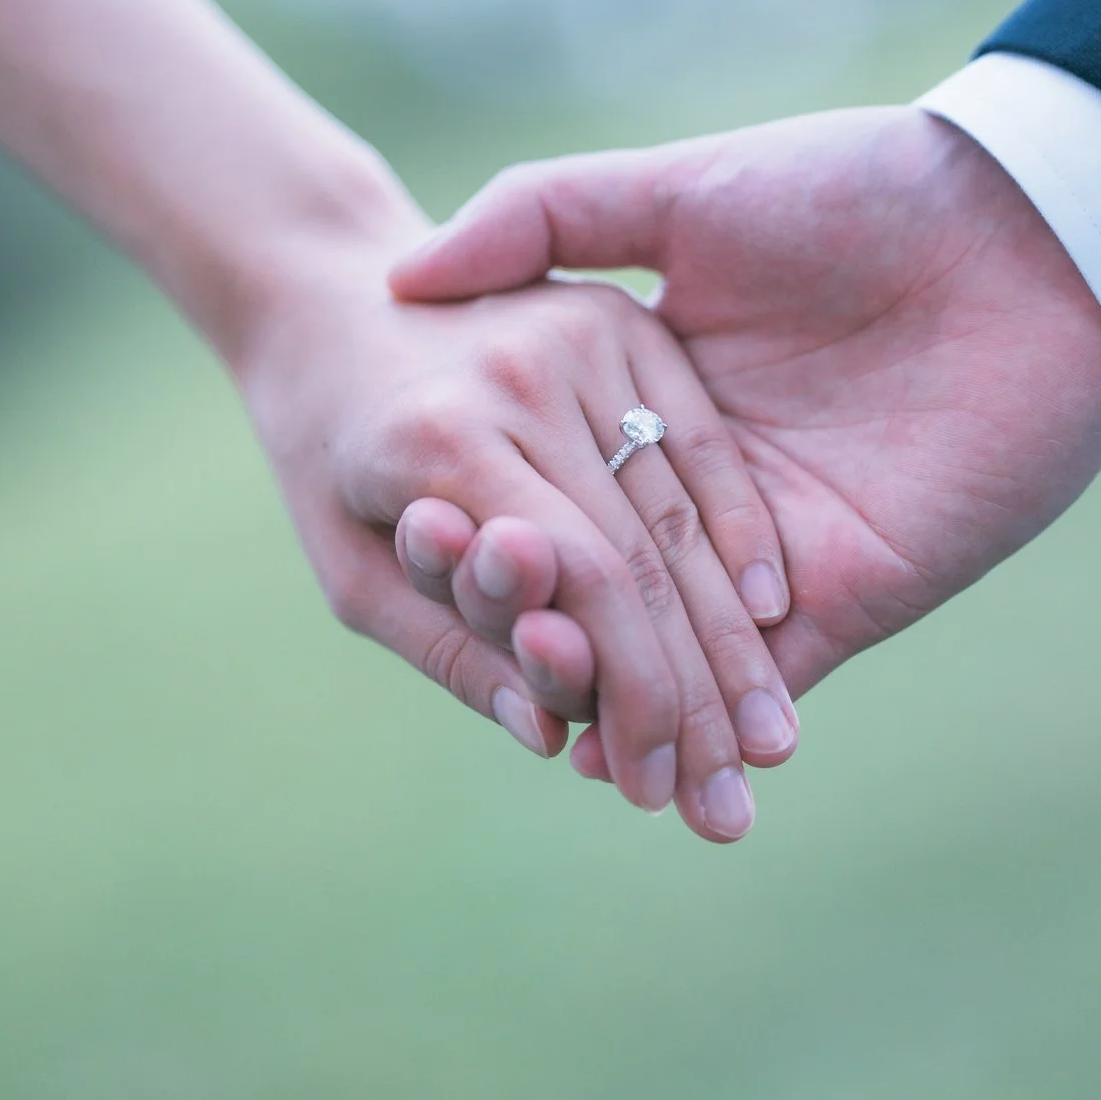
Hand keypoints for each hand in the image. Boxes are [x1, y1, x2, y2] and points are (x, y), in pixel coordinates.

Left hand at [232, 220, 794, 841]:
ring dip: (734, 637)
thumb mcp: (351, 571)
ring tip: (764, 743)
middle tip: (730, 803)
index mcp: (443, 438)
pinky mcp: (624, 318)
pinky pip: (701, 440)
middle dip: (697, 695)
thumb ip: (451, 649)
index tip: (658, 790)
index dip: (635, 693)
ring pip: (683, 509)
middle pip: (647, 555)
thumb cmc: (326, 458)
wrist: (326, 297)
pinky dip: (741, 531)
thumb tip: (550, 736)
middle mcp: (523, 376)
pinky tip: (775, 616)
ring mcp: (583, 336)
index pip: (584, 580)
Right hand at [386, 105, 1100, 773]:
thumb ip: (549, 217)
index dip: (488, 524)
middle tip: (472, 664)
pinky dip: (700, 719)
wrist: (1028, 235)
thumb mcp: (683, 188)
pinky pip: (766, 676)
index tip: (408, 557)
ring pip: (674, 647)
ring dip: (611, 697)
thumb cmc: (862, 192)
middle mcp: (707, 483)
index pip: (555, 483)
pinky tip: (620, 757)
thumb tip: (407, 267)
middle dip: (543, 635)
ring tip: (539, 735)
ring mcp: (777, 549)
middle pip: (605, 582)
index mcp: (655, 393)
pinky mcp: (850, 594)